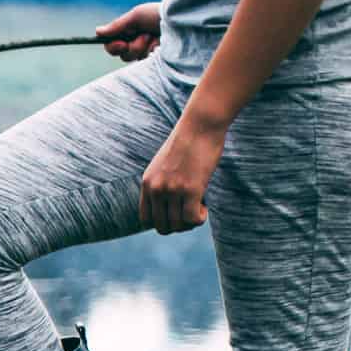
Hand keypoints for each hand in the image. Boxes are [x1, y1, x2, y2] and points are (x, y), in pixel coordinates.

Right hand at [96, 3, 161, 61]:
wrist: (184, 20)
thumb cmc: (160, 13)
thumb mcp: (137, 16)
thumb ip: (117, 25)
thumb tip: (97, 31)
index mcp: (129, 34)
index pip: (111, 46)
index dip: (114, 47)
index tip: (123, 43)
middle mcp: (136, 45)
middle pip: (122, 56)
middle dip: (134, 46)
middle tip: (146, 36)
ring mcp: (147, 55)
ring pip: (135, 59)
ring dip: (145, 47)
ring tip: (157, 38)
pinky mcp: (156, 62)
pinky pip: (146, 64)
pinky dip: (153, 53)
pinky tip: (162, 46)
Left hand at [140, 111, 228, 235]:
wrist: (201, 124)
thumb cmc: (187, 142)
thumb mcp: (163, 164)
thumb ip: (160, 183)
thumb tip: (168, 205)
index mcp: (147, 183)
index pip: (146, 219)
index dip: (161, 222)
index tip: (175, 214)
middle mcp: (156, 189)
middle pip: (162, 226)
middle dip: (177, 226)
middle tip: (190, 213)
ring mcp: (172, 190)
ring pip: (178, 225)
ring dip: (190, 222)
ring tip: (198, 207)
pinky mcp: (191, 189)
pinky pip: (192, 219)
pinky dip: (199, 219)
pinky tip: (204, 209)